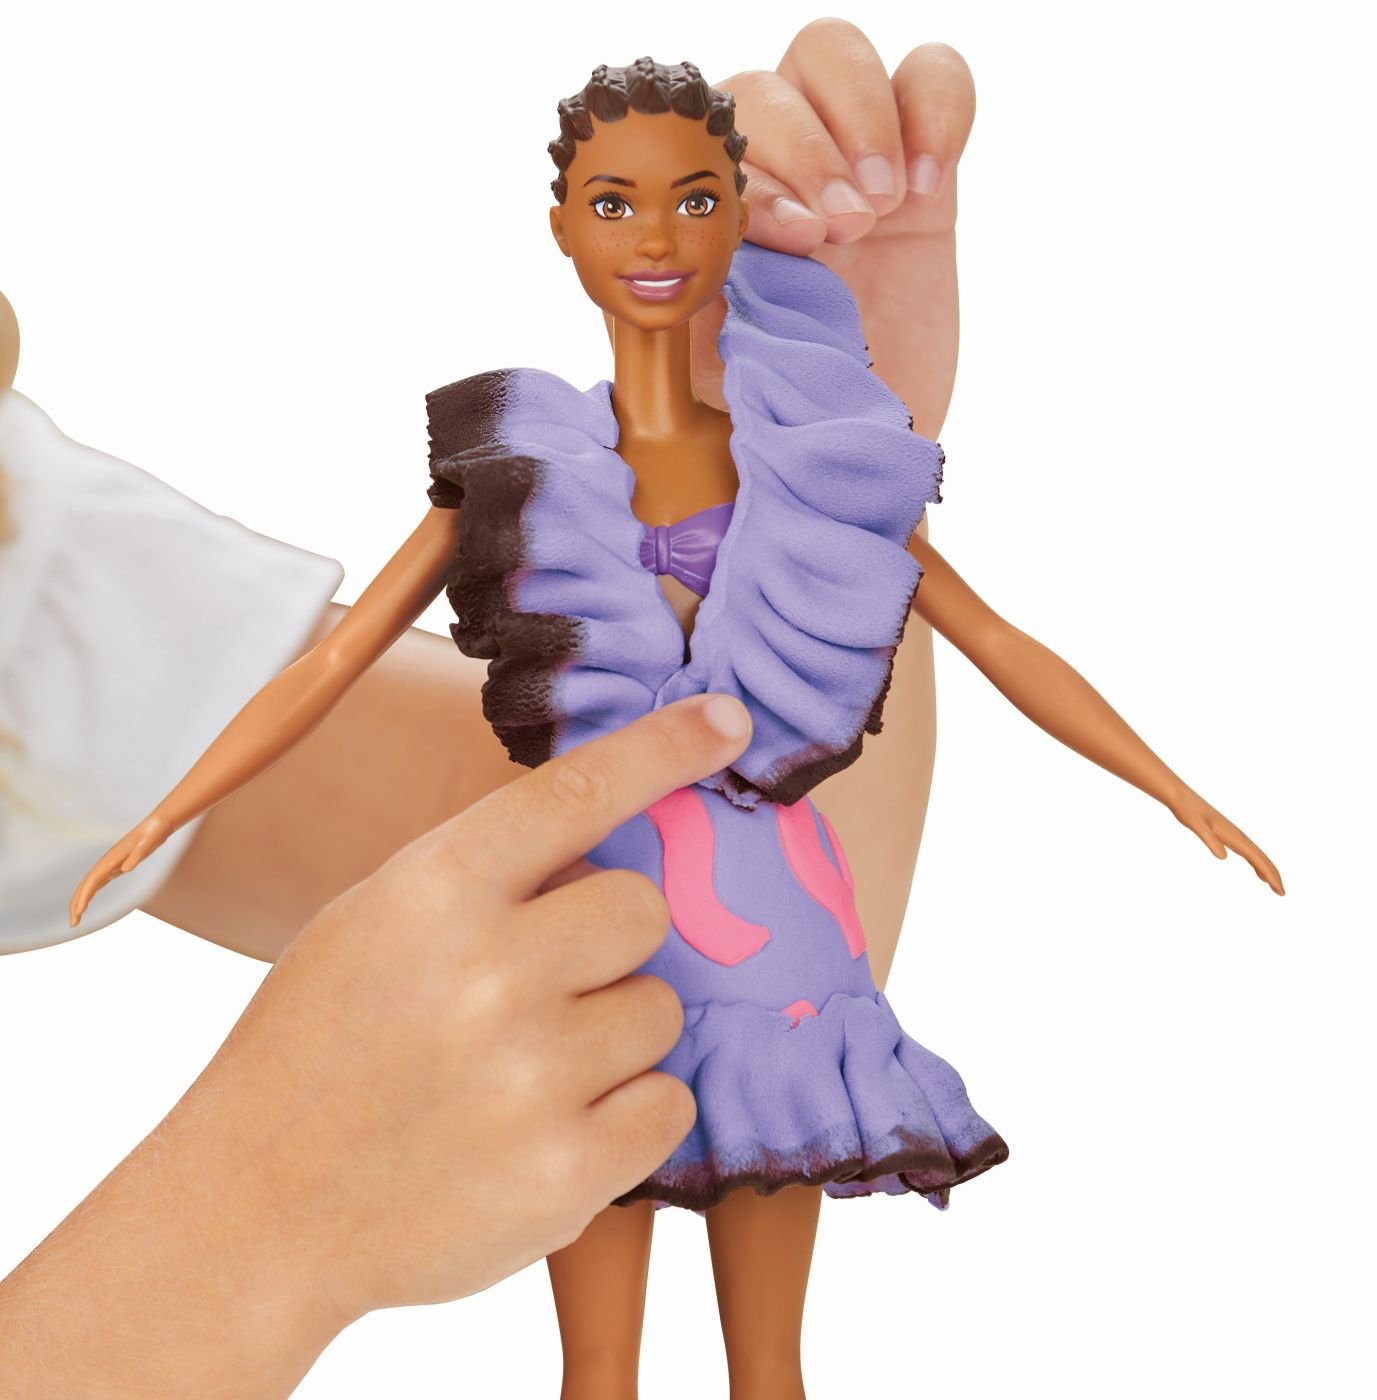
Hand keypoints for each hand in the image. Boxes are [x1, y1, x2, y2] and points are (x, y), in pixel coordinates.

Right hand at [69, 812, 171, 925]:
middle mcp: (106, 863)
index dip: (84, 897)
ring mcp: (109, 865)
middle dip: (77, 904)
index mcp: (111, 860)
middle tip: (73, 924)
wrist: (157, 825)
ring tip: (76, 919)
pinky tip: (86, 903)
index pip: (92, 882)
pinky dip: (89, 894)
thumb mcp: (149, 843)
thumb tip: (126, 868)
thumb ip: (138, 855)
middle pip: (85, 886)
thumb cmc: (153, 833)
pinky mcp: (115, 866)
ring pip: (89, 885)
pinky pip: (98, 883)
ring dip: (80, 901)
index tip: (79, 913)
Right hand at [181, 691, 752, 1325]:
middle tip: (545, 987)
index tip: (728, 720)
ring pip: (660, 1008)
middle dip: (610, 942)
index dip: (666, 746)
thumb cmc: (320, 1048)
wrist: (259, 1208)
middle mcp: (490, 970)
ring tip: (528, 1072)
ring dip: (615, 1036)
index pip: (577, 790)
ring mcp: (532, 1073)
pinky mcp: (567, 1171)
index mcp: (434, 890)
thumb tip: (601, 857)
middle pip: (642, 907)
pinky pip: (670, 1102)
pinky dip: (628, 1115)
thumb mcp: (373, 923)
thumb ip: (482, 879)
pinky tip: (553, 1128)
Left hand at [689, 19, 974, 434]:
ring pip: (831, 55)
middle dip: (810, 150)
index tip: (799, 243)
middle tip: (850, 230)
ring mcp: (844, 166)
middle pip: (768, 85)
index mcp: (708, 224)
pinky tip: (930, 185)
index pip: (711, 147)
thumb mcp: (715, 390)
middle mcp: (769, 180)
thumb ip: (682, 327)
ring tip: (886, 206)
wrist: (868, 457)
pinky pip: (930, 77)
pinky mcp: (918, 172)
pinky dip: (938, 108)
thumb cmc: (784, 427)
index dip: (758, 178)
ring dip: (862, 114)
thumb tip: (658, 278)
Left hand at [1168, 788, 1284, 894]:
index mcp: (1234, 836)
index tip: (1279, 890)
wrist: (1180, 797)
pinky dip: (1255, 863)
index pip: (1257, 858)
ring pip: (1256, 855)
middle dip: (1273, 874)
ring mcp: (1233, 835)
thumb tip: (1223, 857)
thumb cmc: (1187, 811)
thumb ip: (1209, 840)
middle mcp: (1238, 835)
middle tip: (1282, 893)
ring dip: (1266, 870)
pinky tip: (1257, 873)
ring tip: (1274, 886)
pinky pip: (1247, 852)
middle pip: (1261, 857)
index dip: (1270, 874)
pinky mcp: (1227, 835)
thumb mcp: (1196, 826)